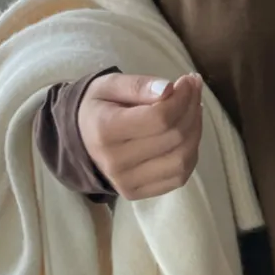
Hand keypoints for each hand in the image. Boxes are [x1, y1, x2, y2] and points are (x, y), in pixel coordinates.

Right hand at [78, 72, 202, 199]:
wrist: (79, 140)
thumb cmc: (98, 107)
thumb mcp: (109, 85)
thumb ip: (138, 85)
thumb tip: (169, 89)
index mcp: (105, 130)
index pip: (159, 118)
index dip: (182, 98)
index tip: (188, 81)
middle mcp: (116, 162)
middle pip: (174, 137)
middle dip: (192, 110)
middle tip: (194, 91)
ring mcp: (127, 183)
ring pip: (182, 160)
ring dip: (196, 132)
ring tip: (193, 111)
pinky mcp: (138, 193)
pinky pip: (178, 177)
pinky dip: (190, 154)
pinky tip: (187, 135)